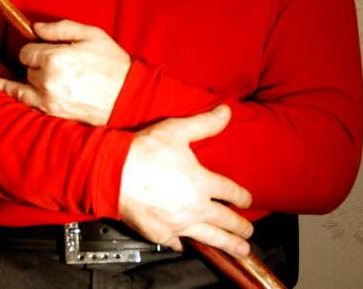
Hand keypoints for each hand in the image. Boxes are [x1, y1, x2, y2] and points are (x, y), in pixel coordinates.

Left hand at [0, 19, 129, 124]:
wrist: (129, 96)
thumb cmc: (112, 63)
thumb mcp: (91, 35)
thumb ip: (61, 28)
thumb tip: (37, 28)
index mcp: (55, 58)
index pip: (28, 51)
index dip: (35, 49)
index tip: (44, 50)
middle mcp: (47, 80)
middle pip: (27, 68)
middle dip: (36, 64)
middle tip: (55, 64)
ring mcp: (48, 100)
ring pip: (25, 85)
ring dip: (27, 79)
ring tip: (10, 77)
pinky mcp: (53, 114)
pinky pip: (25, 103)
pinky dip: (12, 94)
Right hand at [119, 105, 253, 257]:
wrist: (114, 173)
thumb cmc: (144, 151)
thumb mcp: (177, 130)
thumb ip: (205, 123)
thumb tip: (226, 111)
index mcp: (202, 183)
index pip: (231, 192)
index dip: (242, 197)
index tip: (247, 201)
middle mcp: (195, 207)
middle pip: (226, 221)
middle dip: (241, 227)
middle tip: (248, 232)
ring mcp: (179, 223)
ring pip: (211, 239)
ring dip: (228, 245)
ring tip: (239, 250)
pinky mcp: (161, 234)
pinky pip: (179, 244)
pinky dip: (186, 245)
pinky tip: (189, 245)